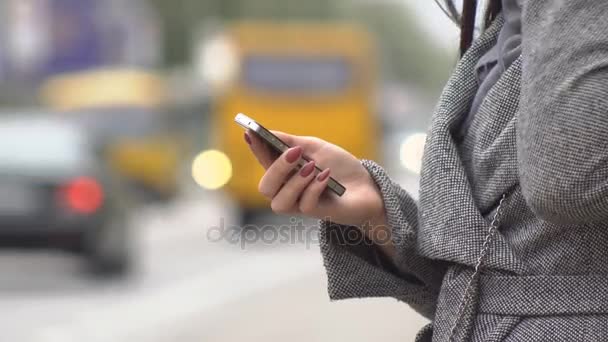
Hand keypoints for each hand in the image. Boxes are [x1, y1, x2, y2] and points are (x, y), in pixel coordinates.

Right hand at [245, 130, 386, 228]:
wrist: (367, 186)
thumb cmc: (340, 167)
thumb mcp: (316, 148)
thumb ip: (292, 142)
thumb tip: (269, 133)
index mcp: (285, 173)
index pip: (264, 162)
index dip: (255, 149)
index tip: (250, 132)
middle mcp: (287, 191)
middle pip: (265, 187)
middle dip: (276, 169)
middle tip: (294, 152)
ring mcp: (300, 205)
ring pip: (279, 202)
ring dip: (294, 182)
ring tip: (312, 167)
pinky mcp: (317, 214)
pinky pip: (306, 205)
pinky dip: (314, 188)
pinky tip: (325, 176)